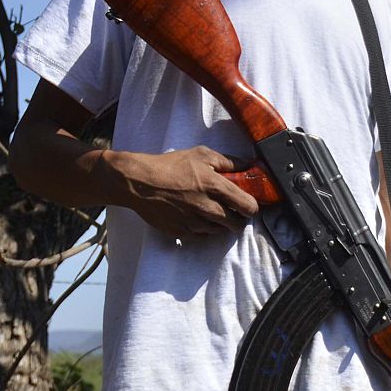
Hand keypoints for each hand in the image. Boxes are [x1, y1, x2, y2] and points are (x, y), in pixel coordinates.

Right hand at [109, 146, 259, 238]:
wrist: (138, 182)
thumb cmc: (170, 165)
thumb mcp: (201, 155)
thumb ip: (228, 161)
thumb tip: (249, 165)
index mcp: (215, 187)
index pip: (248, 206)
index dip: (252, 207)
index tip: (248, 205)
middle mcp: (206, 208)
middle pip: (236, 224)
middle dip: (238, 219)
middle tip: (234, 211)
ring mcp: (193, 222)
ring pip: (219, 231)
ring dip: (221, 224)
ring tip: (213, 211)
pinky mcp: (180, 232)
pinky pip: (200, 235)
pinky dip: (203, 228)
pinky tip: (197, 216)